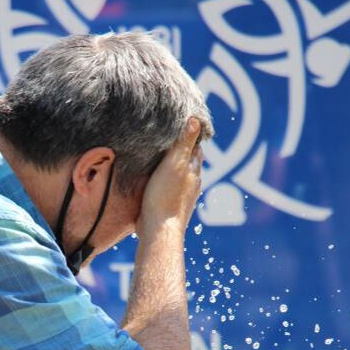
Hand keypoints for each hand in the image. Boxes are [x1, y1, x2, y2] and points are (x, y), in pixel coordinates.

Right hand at [137, 117, 203, 236]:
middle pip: (188, 162)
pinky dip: (163, 181)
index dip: (190, 137)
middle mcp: (191, 183)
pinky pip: (168, 189)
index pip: (196, 148)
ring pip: (178, 176)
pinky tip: (153, 180)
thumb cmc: (166, 195)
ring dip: (171, 167)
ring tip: (159, 157)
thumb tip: (195, 120)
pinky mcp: (169, 206)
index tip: (181, 126)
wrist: (159, 230)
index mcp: (194, 170)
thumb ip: (184, 143)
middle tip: (168, 139)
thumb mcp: (175, 163)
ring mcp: (181, 196)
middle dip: (181, 152)